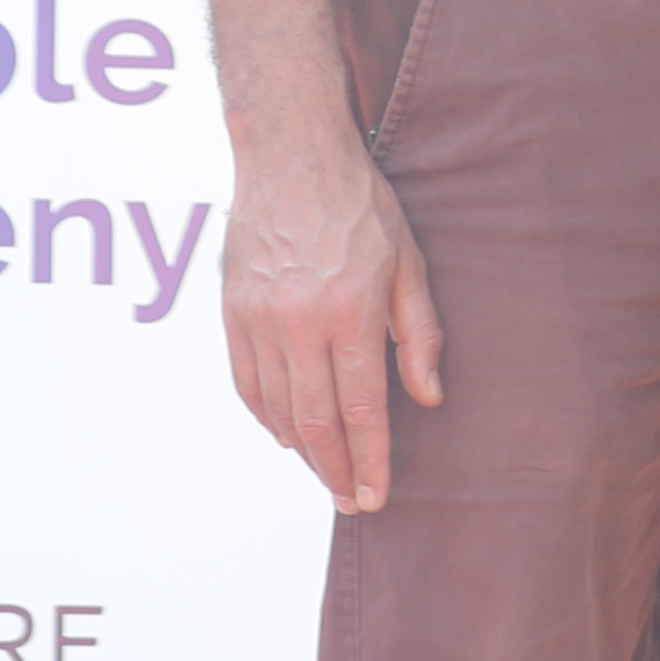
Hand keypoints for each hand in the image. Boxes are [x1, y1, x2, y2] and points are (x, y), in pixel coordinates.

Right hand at [219, 119, 441, 515]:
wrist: (290, 157)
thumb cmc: (361, 207)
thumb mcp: (409, 263)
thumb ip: (419, 334)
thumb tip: (428, 398)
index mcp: (348, 313)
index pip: (360, 409)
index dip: (370, 459)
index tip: (377, 496)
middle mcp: (298, 324)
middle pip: (315, 421)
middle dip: (335, 470)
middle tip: (353, 503)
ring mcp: (257, 320)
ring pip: (277, 408)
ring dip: (302, 451)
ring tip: (327, 476)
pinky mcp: (231, 312)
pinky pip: (246, 381)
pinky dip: (266, 416)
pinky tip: (286, 434)